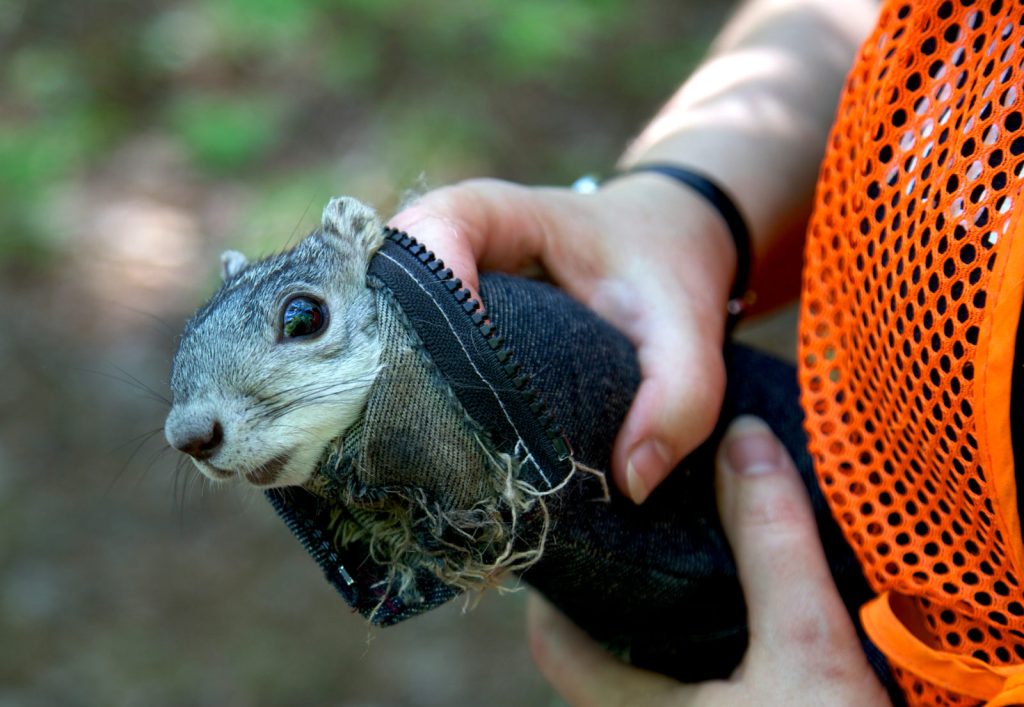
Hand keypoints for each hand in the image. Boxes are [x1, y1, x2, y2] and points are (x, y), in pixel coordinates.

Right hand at [389, 175, 736, 502]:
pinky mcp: (431, 324)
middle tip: (424, 436)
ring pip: (379, 326)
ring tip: (413, 454)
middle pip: (386, 287)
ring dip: (390, 386)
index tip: (465, 363)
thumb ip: (682, 397)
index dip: (433, 288)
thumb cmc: (662, 271)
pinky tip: (421, 452)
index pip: (436, 230)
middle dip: (398, 359)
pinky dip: (403, 399)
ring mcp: (432, 286)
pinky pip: (396, 354)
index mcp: (497, 216)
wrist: (656, 248)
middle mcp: (447, 246)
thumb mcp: (689, 326)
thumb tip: (630, 480)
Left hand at [525, 416, 890, 705]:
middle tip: (652, 520)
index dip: (561, 582)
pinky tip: (747, 615)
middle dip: (627, 588)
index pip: (555, 642)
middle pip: (603, 652)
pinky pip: (695, 688)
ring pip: (653, 672)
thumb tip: (743, 442)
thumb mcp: (810, 654)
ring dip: (673, 617)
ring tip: (700, 552)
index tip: (585, 520)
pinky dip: (709, 646)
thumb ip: (774, 549)